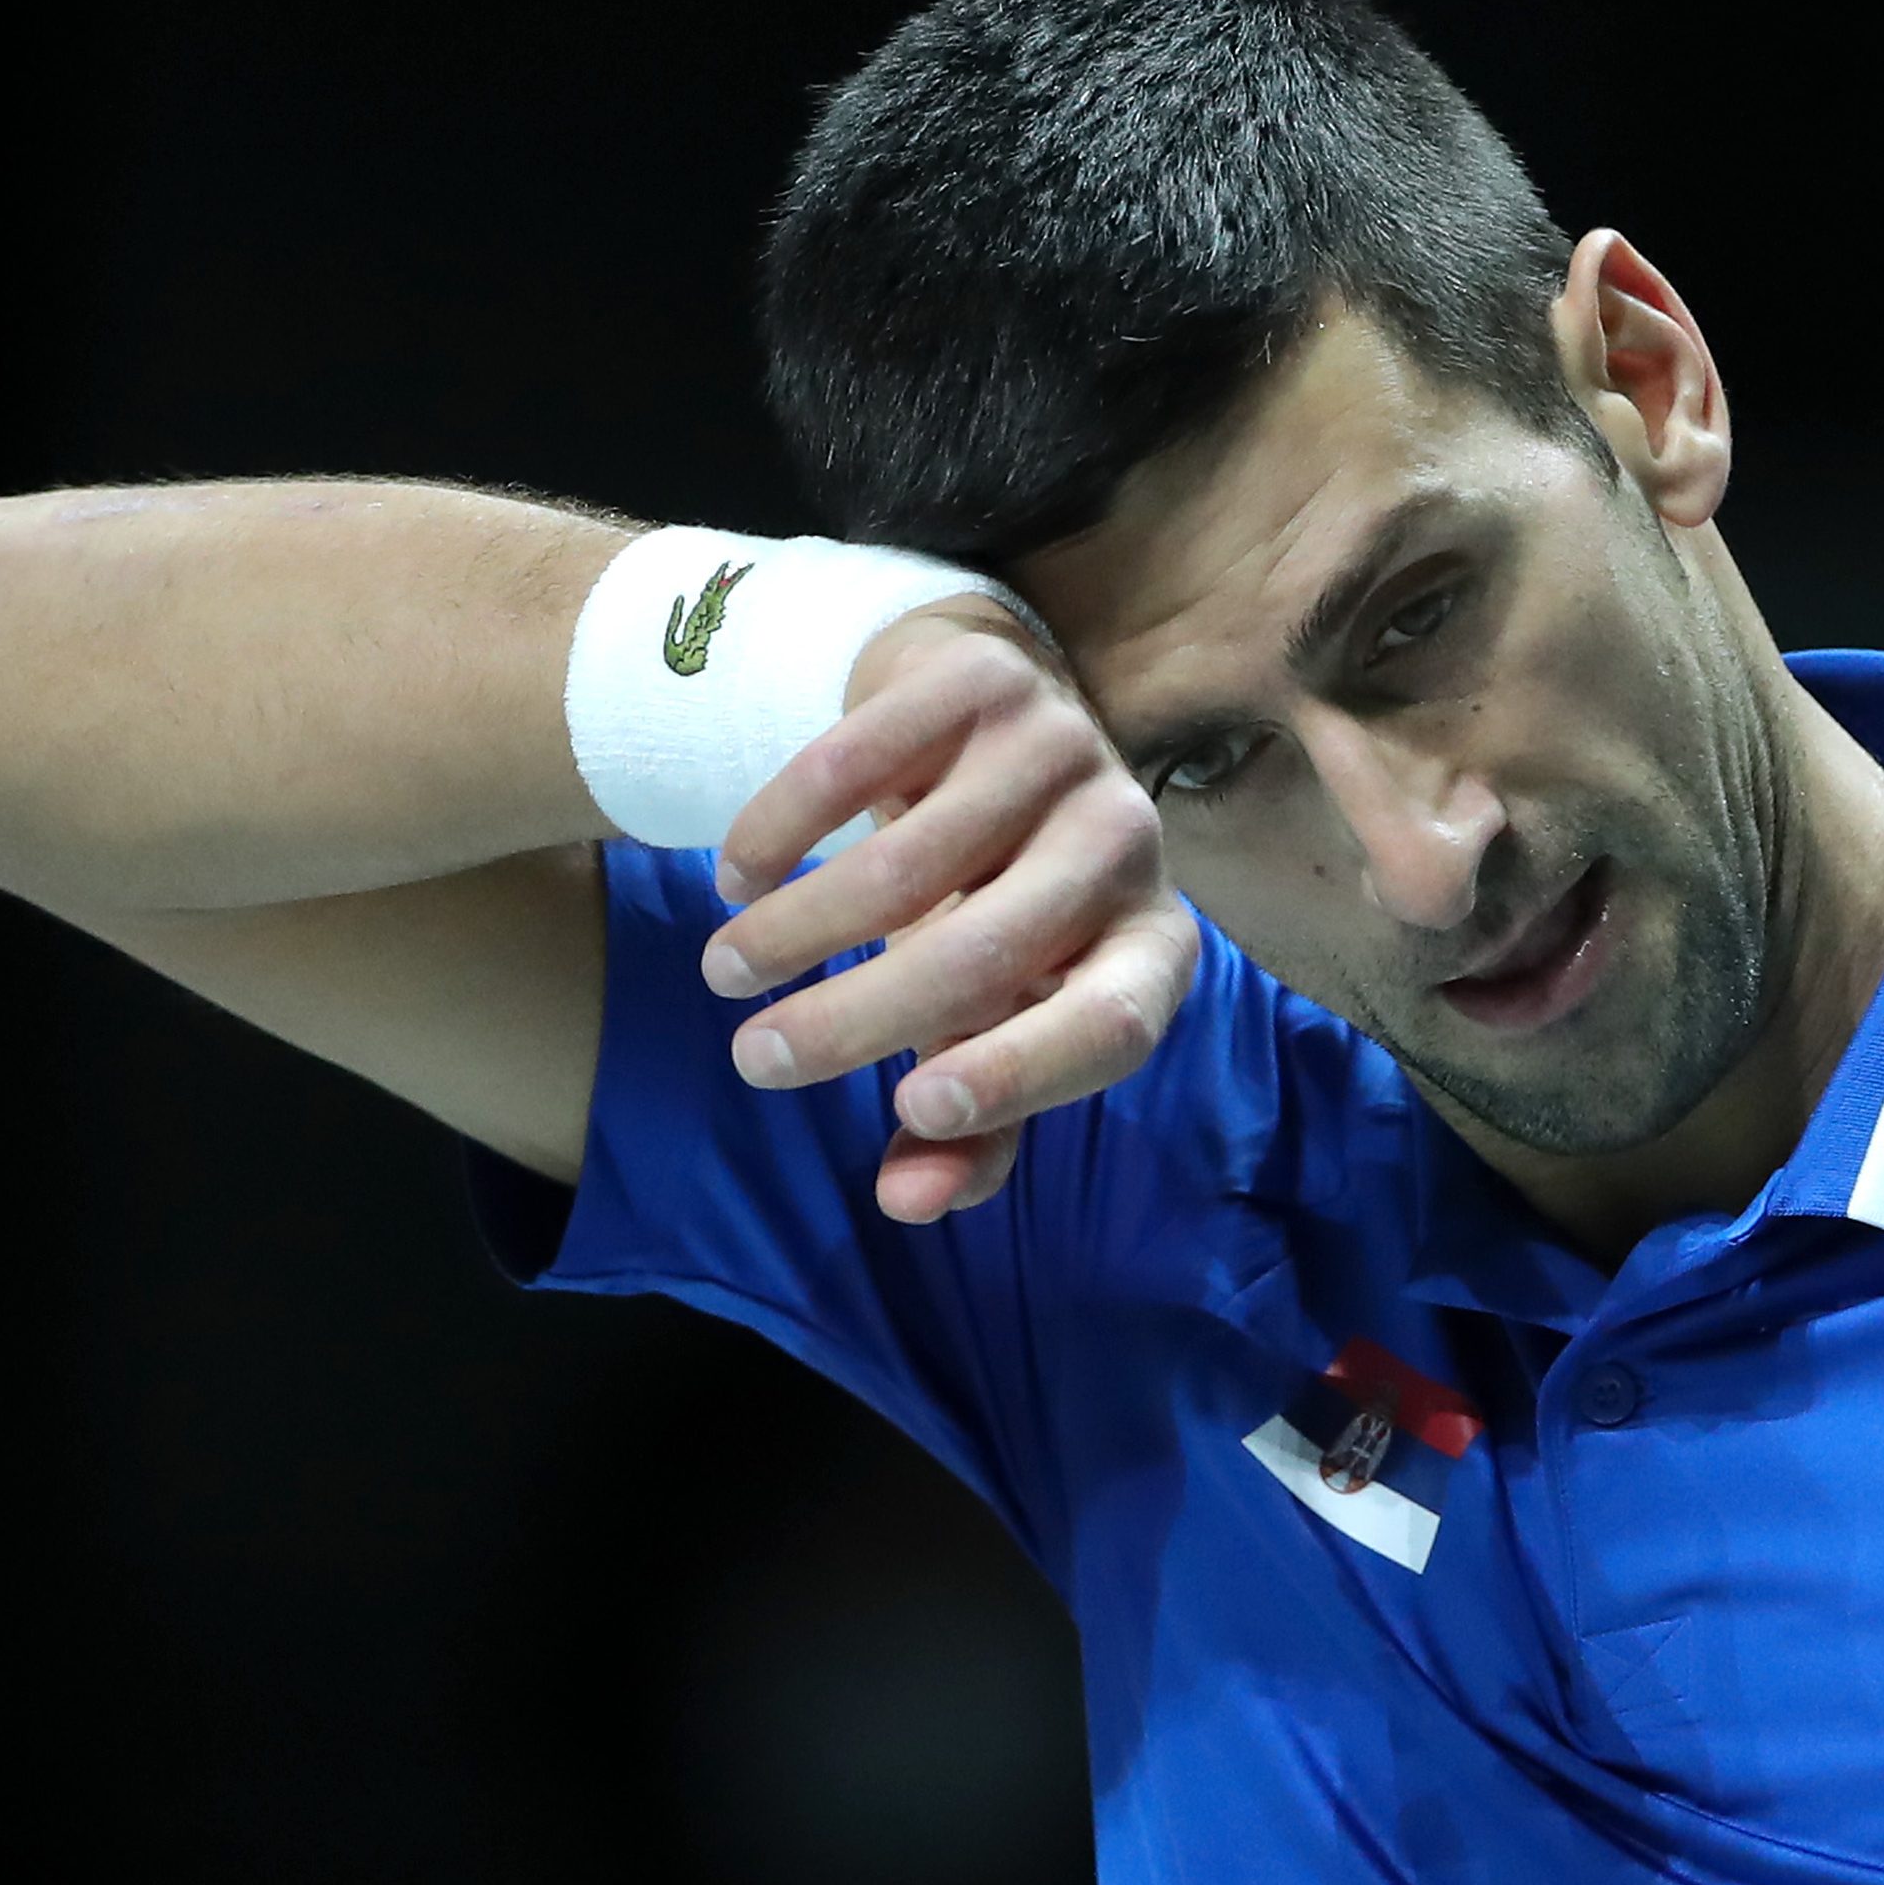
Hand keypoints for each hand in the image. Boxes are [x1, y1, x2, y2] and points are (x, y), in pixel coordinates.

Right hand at [698, 594, 1198, 1224]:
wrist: (984, 736)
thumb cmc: (999, 916)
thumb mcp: (993, 1024)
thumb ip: (970, 1131)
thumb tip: (907, 1205)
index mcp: (1153, 951)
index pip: (1113, 1027)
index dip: (1020, 1076)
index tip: (908, 1111)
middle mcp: (1129, 844)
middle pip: (986, 953)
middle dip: (851, 1022)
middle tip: (753, 1060)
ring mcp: (1064, 749)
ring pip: (906, 863)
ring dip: (794, 932)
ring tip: (729, 968)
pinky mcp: (988, 679)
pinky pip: (858, 762)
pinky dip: (781, 828)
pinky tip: (739, 874)